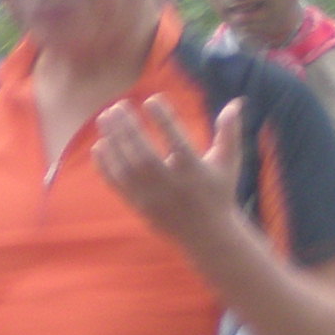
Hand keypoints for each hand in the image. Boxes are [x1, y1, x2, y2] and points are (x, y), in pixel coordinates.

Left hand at [96, 93, 243, 252]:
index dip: (163, 119)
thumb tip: (236, 102)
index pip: (177, 141)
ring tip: (105, 117)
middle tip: (118, 105)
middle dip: (129, 128)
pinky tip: (99, 145)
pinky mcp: (140, 207)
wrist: (207, 235)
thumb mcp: (228, 163)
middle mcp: (172, 185)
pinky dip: (106, 166)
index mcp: (194, 171)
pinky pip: (118, 185)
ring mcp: (153, 198)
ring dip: (114, 141)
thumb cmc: (219, 193)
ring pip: (127, 168)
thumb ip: (229, 132)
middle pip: (145, 154)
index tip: (151, 99)